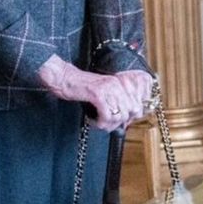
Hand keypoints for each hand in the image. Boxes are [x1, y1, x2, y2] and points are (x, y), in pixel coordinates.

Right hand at [37, 54, 153, 131]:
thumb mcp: (103, 93)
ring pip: (119, 116)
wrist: (64, 78)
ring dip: (109, 125)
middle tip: (106, 124)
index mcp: (121, 84)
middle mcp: (117, 85)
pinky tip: (93, 121)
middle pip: (131, 112)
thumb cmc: (81, 88)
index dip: (130, 118)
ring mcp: (108, 88)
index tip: (119, 123)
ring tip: (99, 123)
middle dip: (120, 123)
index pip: (138, 105)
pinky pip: (106, 116)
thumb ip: (116, 104)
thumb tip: (125, 122)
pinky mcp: (97, 94)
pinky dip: (100, 123)